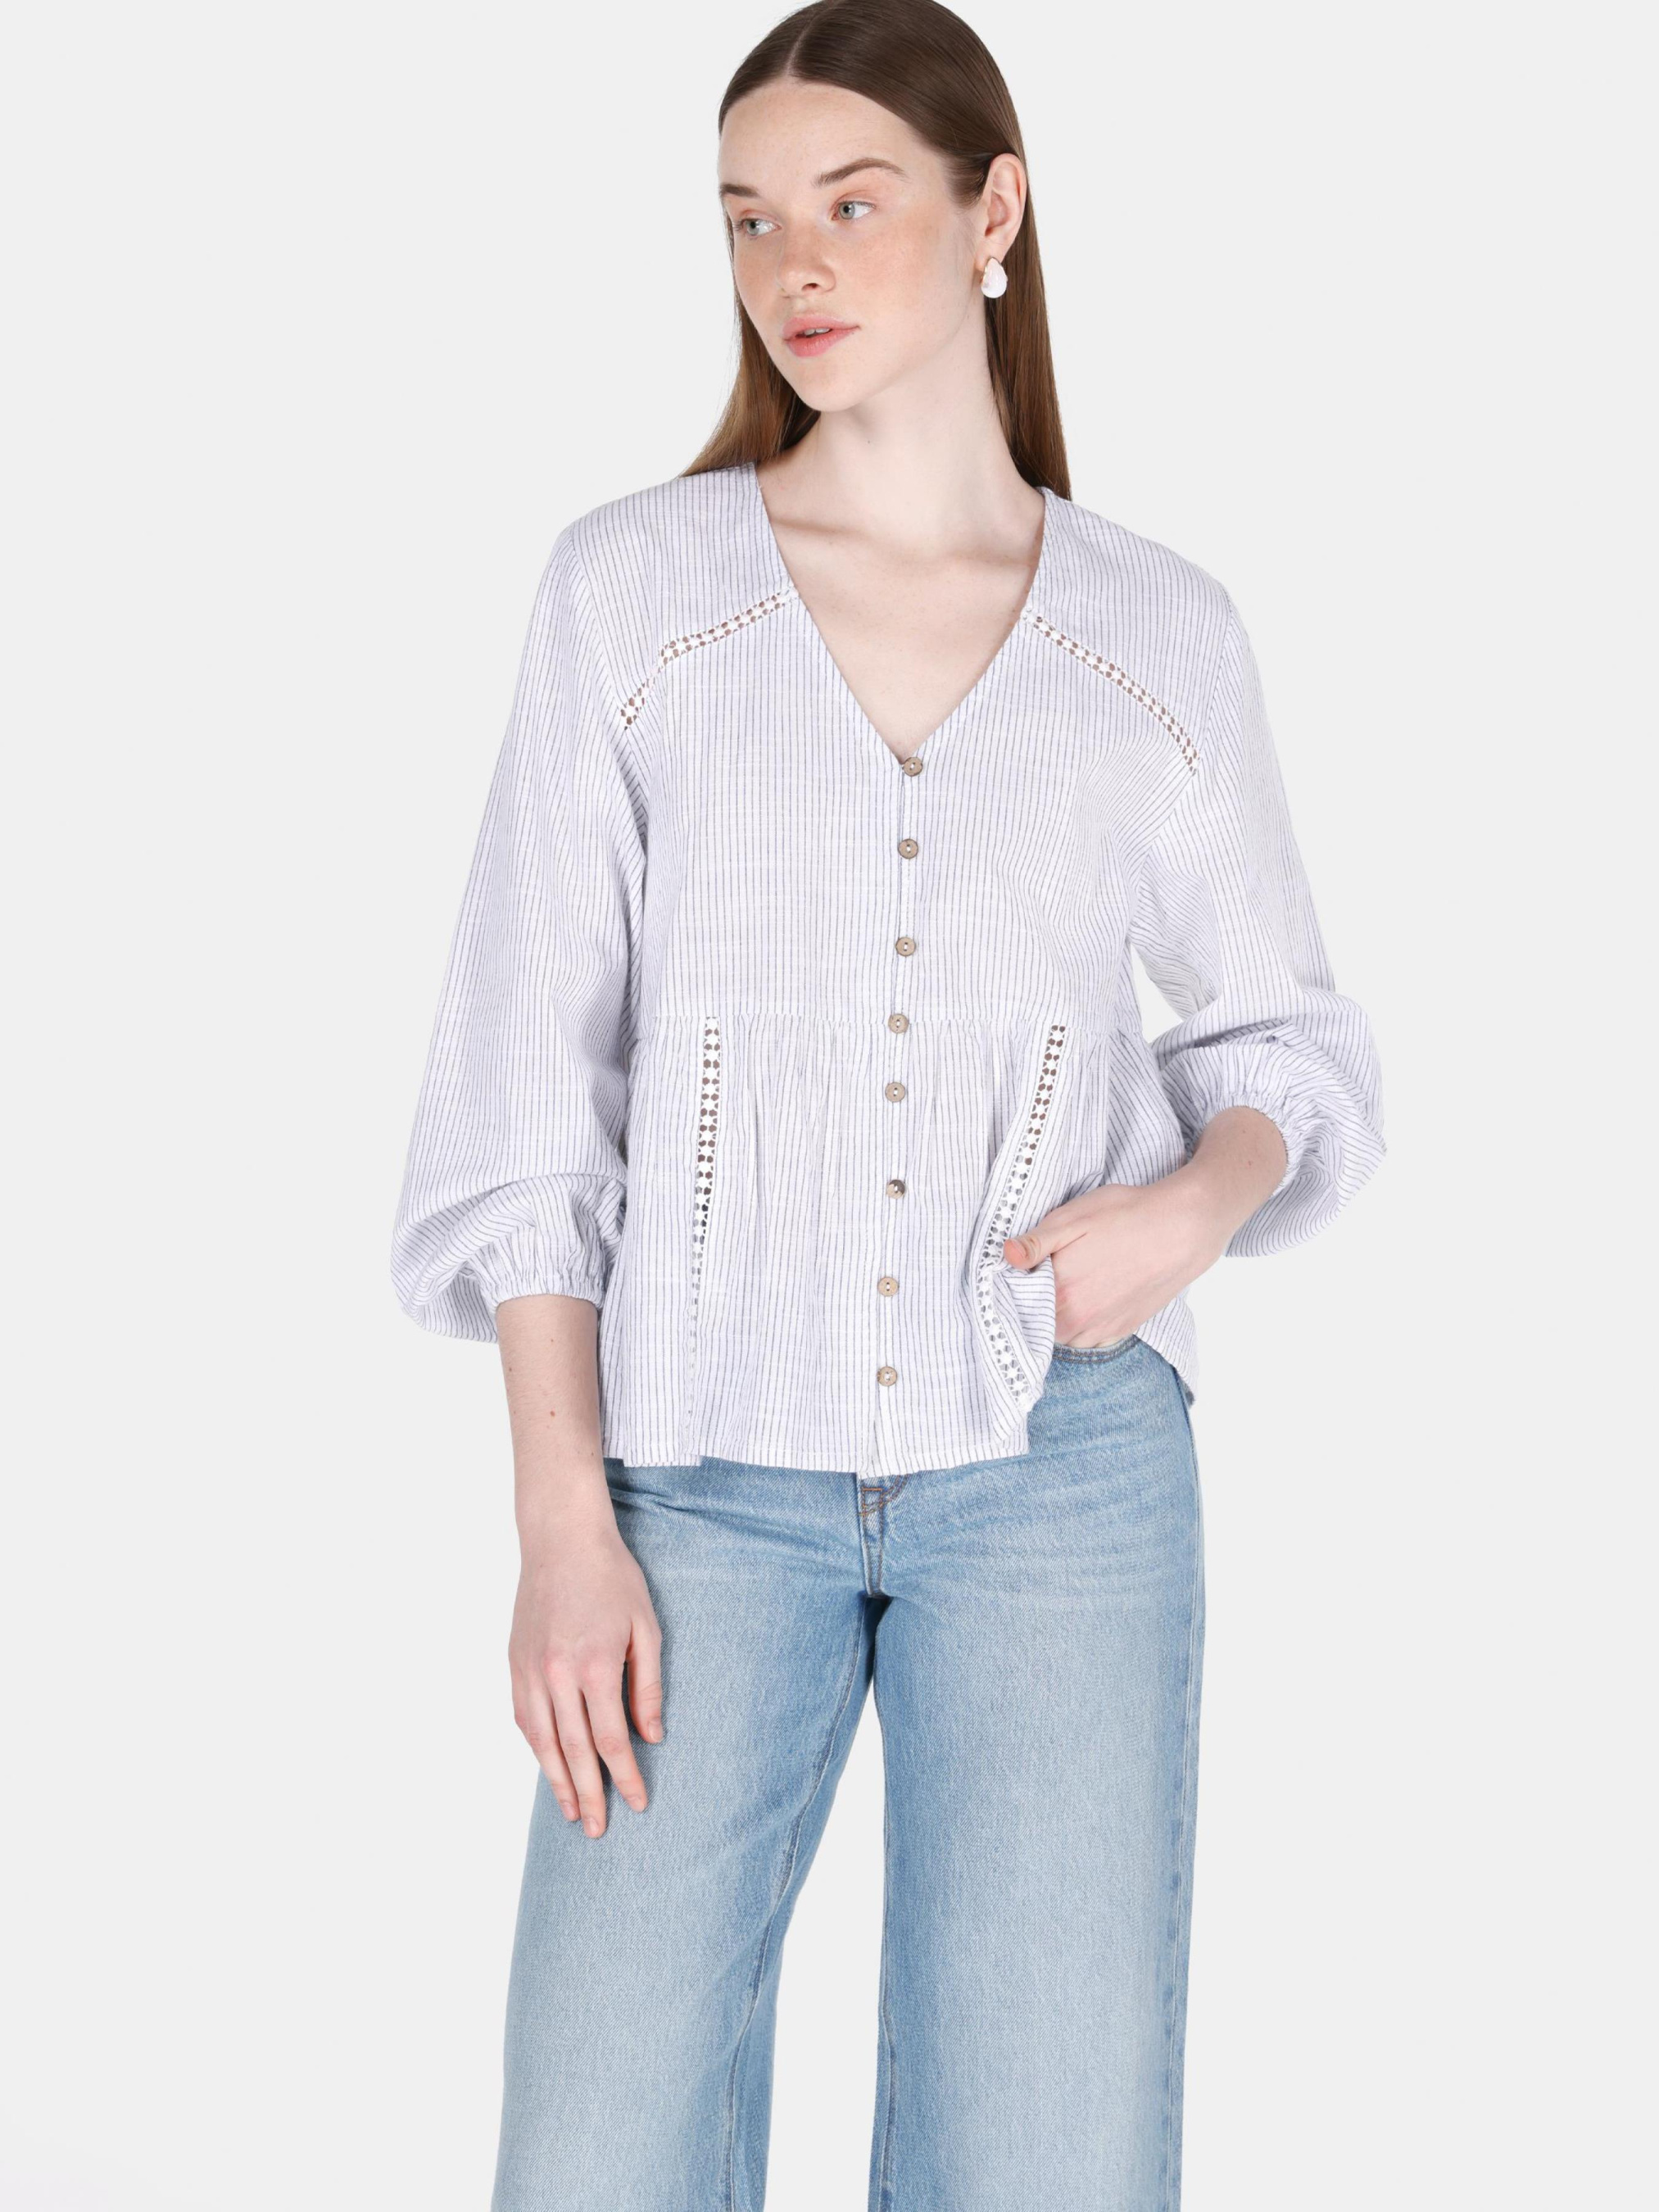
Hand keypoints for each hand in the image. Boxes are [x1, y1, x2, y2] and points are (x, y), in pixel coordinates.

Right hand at [508, 1491, 663, 1839]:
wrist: (562, 1540)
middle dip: (588, 1794)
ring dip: (556, 1781)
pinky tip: (547, 1765)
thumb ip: (648, 1685)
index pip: (610, 1740)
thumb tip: (651, 1736)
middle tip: (598, 1830)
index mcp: (595, 1666)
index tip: (636, 1803)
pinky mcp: (515, 1662)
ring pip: (542, 1741)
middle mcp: (558, 1675)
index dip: (624, 1777)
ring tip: (571, 1812)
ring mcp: (531, 1670)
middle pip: (573, 1751)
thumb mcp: (646, 1628)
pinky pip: (524, 1717)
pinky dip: (536, 1747)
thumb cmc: (612, 1578)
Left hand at [1003, 1106, 1288, 1346]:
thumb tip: (1005, 1256)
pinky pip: (1087, 1336)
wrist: (1185, 1228)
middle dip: (1032, 1301)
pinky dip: (1081, 1322)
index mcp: (1060, 1294)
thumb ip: (1035, 1242)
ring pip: (1061, 1333)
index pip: (1015, 1304)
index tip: (1019, 1268)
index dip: (1013, 1285)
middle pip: (1036, 1322)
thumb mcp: (1073, 1217)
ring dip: (1057, 1314)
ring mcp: (1101, 1330)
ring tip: (1071, 1280)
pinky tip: (1091, 1293)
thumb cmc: (1127, 1215)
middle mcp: (1078, 1322)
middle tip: (1044, 1269)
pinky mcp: (1121, 1330)